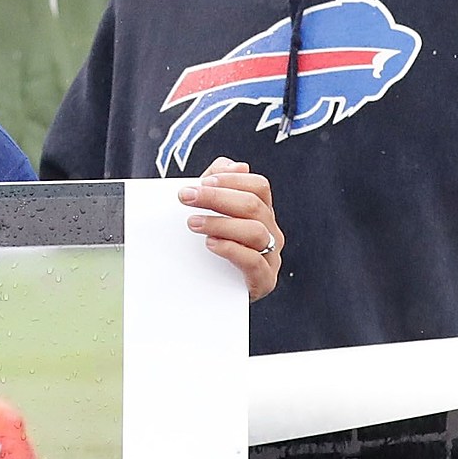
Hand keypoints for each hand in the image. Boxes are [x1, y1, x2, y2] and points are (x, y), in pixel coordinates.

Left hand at [178, 157, 280, 301]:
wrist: (213, 293)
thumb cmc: (214, 249)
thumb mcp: (213, 213)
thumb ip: (220, 184)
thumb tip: (237, 165)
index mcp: (263, 213)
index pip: (259, 187)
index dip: (232, 180)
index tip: (202, 182)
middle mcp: (272, 232)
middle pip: (253, 206)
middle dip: (216, 198)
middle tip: (186, 197)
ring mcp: (271, 257)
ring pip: (255, 232)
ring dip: (220, 223)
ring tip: (193, 223)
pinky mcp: (264, 280)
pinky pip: (254, 262)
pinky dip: (231, 249)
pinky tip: (210, 244)